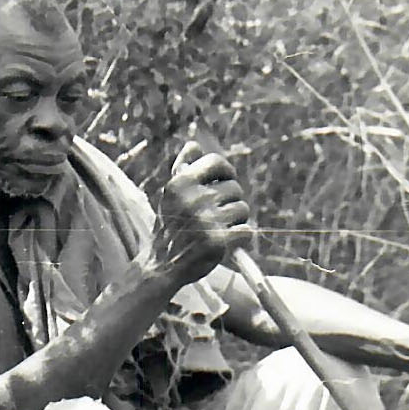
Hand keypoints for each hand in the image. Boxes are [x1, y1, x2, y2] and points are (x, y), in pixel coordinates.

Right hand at [148, 141, 250, 284]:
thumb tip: (194, 144)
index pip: (217, 162)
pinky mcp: (219, 241)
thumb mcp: (170, 195)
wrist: (162, 265)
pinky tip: (223, 242)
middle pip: (235, 188)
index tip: (223, 183)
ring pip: (243, 209)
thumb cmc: (170, 227)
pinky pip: (247, 230)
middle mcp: (194, 198)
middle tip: (214, 216)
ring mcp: (207, 220)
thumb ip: (182, 168)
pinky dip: (239, 237)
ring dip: (236, 220)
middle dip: (230, 201)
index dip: (226, 171)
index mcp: (180, 183)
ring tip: (217, 229)